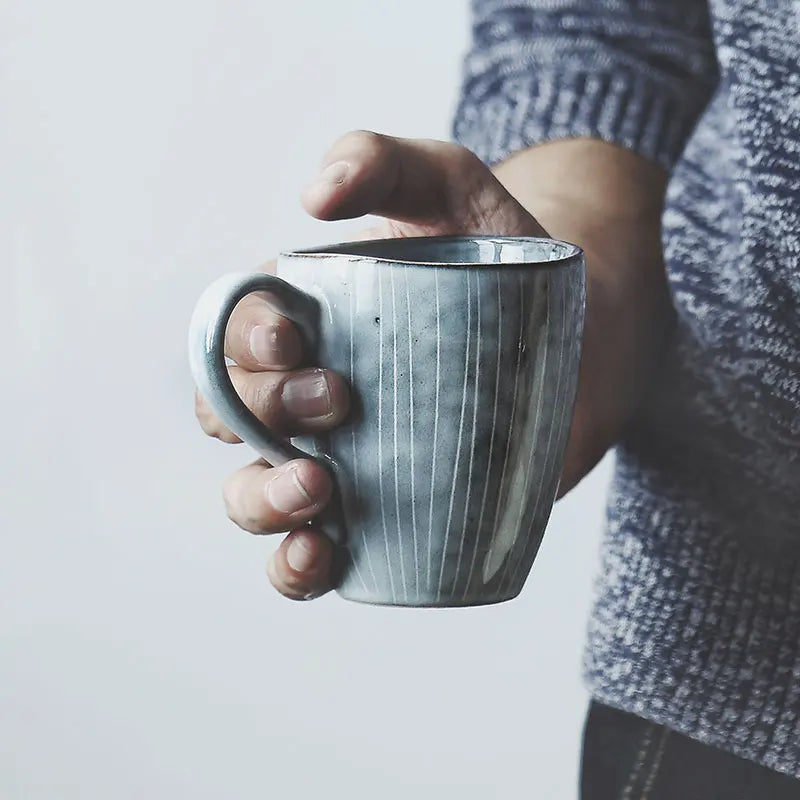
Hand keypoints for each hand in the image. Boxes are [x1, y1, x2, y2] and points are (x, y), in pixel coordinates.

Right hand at [195, 130, 545, 599]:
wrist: (583, 330)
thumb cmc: (504, 255)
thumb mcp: (450, 187)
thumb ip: (385, 162)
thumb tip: (314, 195)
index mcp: (303, 323)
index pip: (234, 338)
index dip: (242, 344)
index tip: (295, 340)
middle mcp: (309, 395)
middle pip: (236, 419)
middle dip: (267, 416)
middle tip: (339, 403)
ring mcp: (344, 459)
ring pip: (259, 495)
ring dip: (265, 505)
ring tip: (320, 493)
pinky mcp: (387, 515)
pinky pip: (320, 555)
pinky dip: (300, 569)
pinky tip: (324, 561)